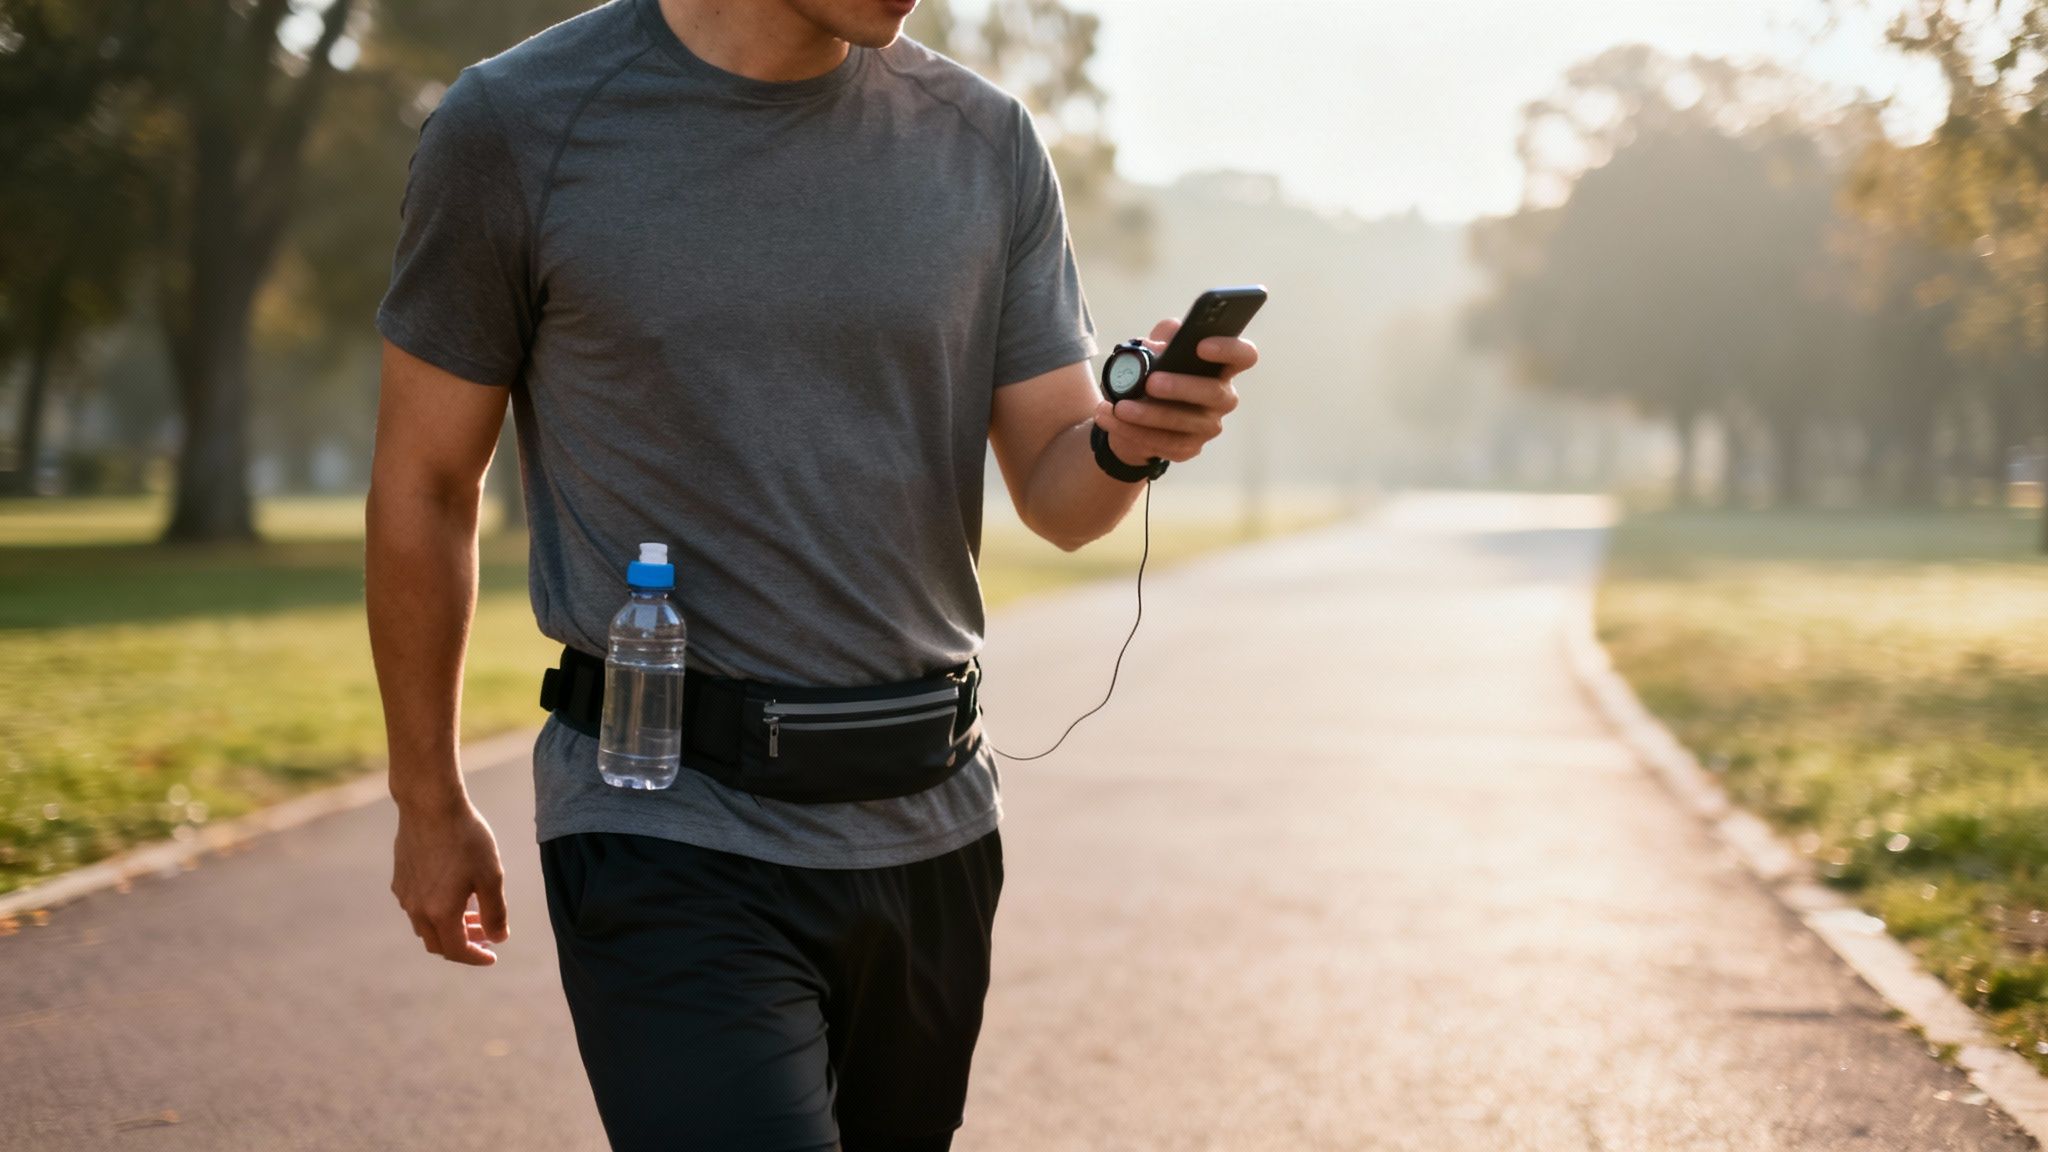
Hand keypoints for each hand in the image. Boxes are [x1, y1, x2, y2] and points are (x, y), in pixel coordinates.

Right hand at [390, 796, 509, 965]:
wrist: (430, 805)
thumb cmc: (466, 839)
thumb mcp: (491, 876)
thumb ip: (495, 912)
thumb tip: (498, 938)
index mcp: (440, 914)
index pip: (457, 951)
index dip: (476, 957)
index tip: (493, 955)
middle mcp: (417, 910)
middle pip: (438, 943)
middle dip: (464, 944)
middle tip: (486, 934)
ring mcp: (405, 894)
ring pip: (426, 926)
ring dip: (450, 927)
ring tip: (473, 913)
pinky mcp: (399, 878)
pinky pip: (416, 907)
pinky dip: (436, 911)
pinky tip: (452, 893)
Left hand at [1092, 316, 1258, 464]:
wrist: (1134, 413)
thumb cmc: (1152, 373)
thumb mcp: (1154, 349)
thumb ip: (1161, 337)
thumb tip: (1158, 340)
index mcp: (1221, 367)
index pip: (1244, 355)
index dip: (1230, 349)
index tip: (1201, 345)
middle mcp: (1222, 398)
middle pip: (1215, 393)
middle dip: (1182, 387)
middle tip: (1150, 382)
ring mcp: (1207, 426)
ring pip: (1184, 423)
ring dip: (1148, 415)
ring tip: (1119, 406)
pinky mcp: (1188, 448)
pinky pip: (1164, 444)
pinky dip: (1133, 431)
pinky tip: (1110, 417)